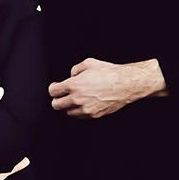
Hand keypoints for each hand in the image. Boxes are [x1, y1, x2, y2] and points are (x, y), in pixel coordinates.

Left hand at [49, 58, 166, 118]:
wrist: (125, 84)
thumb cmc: (109, 73)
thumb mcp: (88, 63)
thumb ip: (75, 69)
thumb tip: (72, 75)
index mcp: (73, 85)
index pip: (53, 92)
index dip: (53, 88)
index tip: (55, 87)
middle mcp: (77, 99)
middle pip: (56, 105)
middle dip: (57, 99)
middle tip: (61, 95)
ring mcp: (85, 109)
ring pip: (67, 112)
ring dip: (68, 106)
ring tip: (74, 99)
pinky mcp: (93, 115)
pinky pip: (80, 116)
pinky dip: (78, 111)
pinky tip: (83, 104)